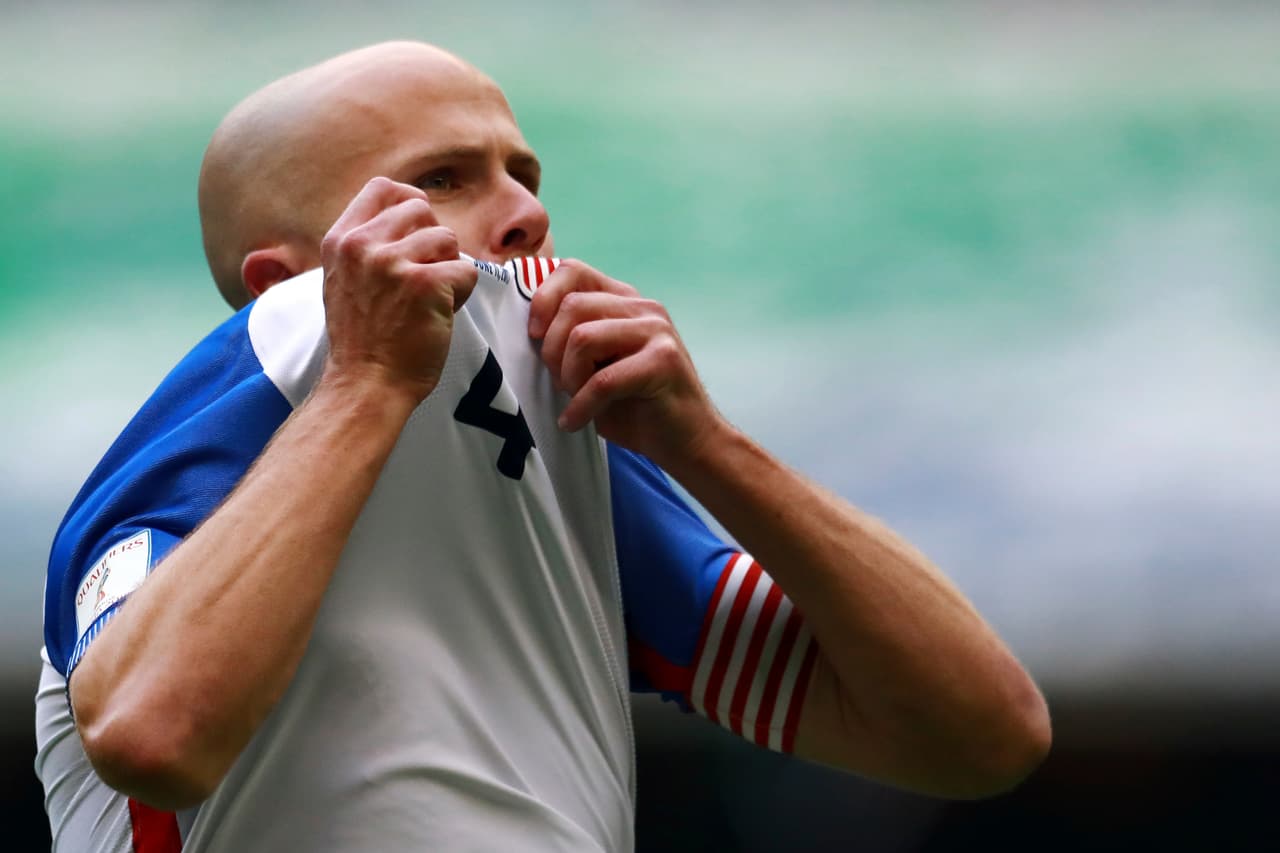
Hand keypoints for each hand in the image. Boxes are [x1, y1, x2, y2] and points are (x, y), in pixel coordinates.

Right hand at [319, 177, 478, 404]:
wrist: (365, 386)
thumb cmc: (362, 342)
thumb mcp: (343, 282)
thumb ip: (365, 248)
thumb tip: (406, 213)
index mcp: (340, 241)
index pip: (382, 188)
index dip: (409, 201)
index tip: (419, 227)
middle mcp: (362, 245)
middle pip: (420, 208)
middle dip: (433, 240)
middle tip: (426, 278)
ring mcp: (392, 263)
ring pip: (447, 238)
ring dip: (449, 268)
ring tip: (431, 301)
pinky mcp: (425, 284)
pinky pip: (466, 269)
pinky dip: (464, 292)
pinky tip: (442, 314)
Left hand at [528, 259, 721, 467]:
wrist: (686, 440)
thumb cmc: (635, 406)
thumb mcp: (595, 366)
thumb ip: (570, 340)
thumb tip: (529, 330)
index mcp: (624, 300)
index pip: (573, 270)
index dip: (543, 298)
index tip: (534, 335)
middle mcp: (643, 307)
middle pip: (572, 306)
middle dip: (553, 350)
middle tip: (559, 383)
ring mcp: (657, 331)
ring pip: (583, 338)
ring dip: (568, 378)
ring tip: (574, 402)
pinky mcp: (663, 361)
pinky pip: (602, 380)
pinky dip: (581, 407)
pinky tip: (575, 422)